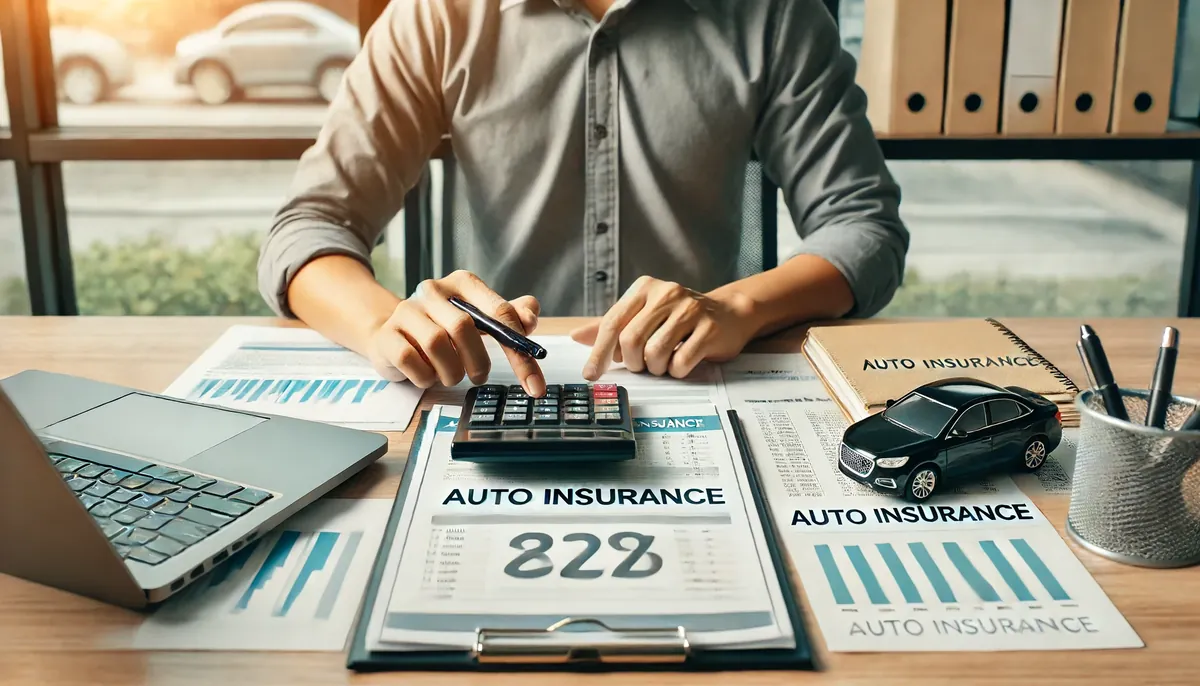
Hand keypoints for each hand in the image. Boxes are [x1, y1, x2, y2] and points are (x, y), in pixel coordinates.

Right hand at [367, 270, 544, 394]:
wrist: (392, 335)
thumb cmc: (443, 328)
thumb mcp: (479, 319)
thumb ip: (509, 316)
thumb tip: (531, 316)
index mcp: (463, 283)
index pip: (499, 312)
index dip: (520, 350)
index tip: (534, 383)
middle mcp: (432, 290)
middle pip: (465, 327)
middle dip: (479, 361)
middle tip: (480, 377)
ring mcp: (406, 311)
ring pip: (437, 344)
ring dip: (451, 371)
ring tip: (451, 375)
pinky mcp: (387, 334)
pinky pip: (411, 360)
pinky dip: (426, 377)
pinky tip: (428, 375)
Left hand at [571, 276, 757, 379]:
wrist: (728, 313)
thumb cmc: (680, 318)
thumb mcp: (644, 316)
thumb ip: (612, 327)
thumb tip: (577, 336)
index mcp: (644, 288)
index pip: (612, 323)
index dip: (599, 352)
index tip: (591, 374)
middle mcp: (666, 293)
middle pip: (631, 340)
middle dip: (632, 362)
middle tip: (641, 365)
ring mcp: (690, 309)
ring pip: (655, 353)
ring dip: (656, 368)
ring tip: (664, 362)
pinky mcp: (709, 328)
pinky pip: (681, 361)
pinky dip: (677, 370)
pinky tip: (681, 362)